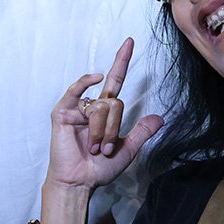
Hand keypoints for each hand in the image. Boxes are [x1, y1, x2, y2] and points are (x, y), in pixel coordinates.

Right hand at [48, 38, 163, 192]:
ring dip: (99, 131)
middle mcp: (91, 106)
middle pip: (113, 103)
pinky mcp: (62, 113)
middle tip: (102, 150)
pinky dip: (84, 83)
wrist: (79, 182)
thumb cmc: (98, 169)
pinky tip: (94, 78)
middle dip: (112, 129)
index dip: (122, 62)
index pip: (115, 81)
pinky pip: (76, 92)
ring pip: (100, 107)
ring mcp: (76, 108)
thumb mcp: (127, 150)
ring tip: (92, 149)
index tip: (129, 41)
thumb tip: (160, 117)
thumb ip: (141, 132)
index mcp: (105, 113)